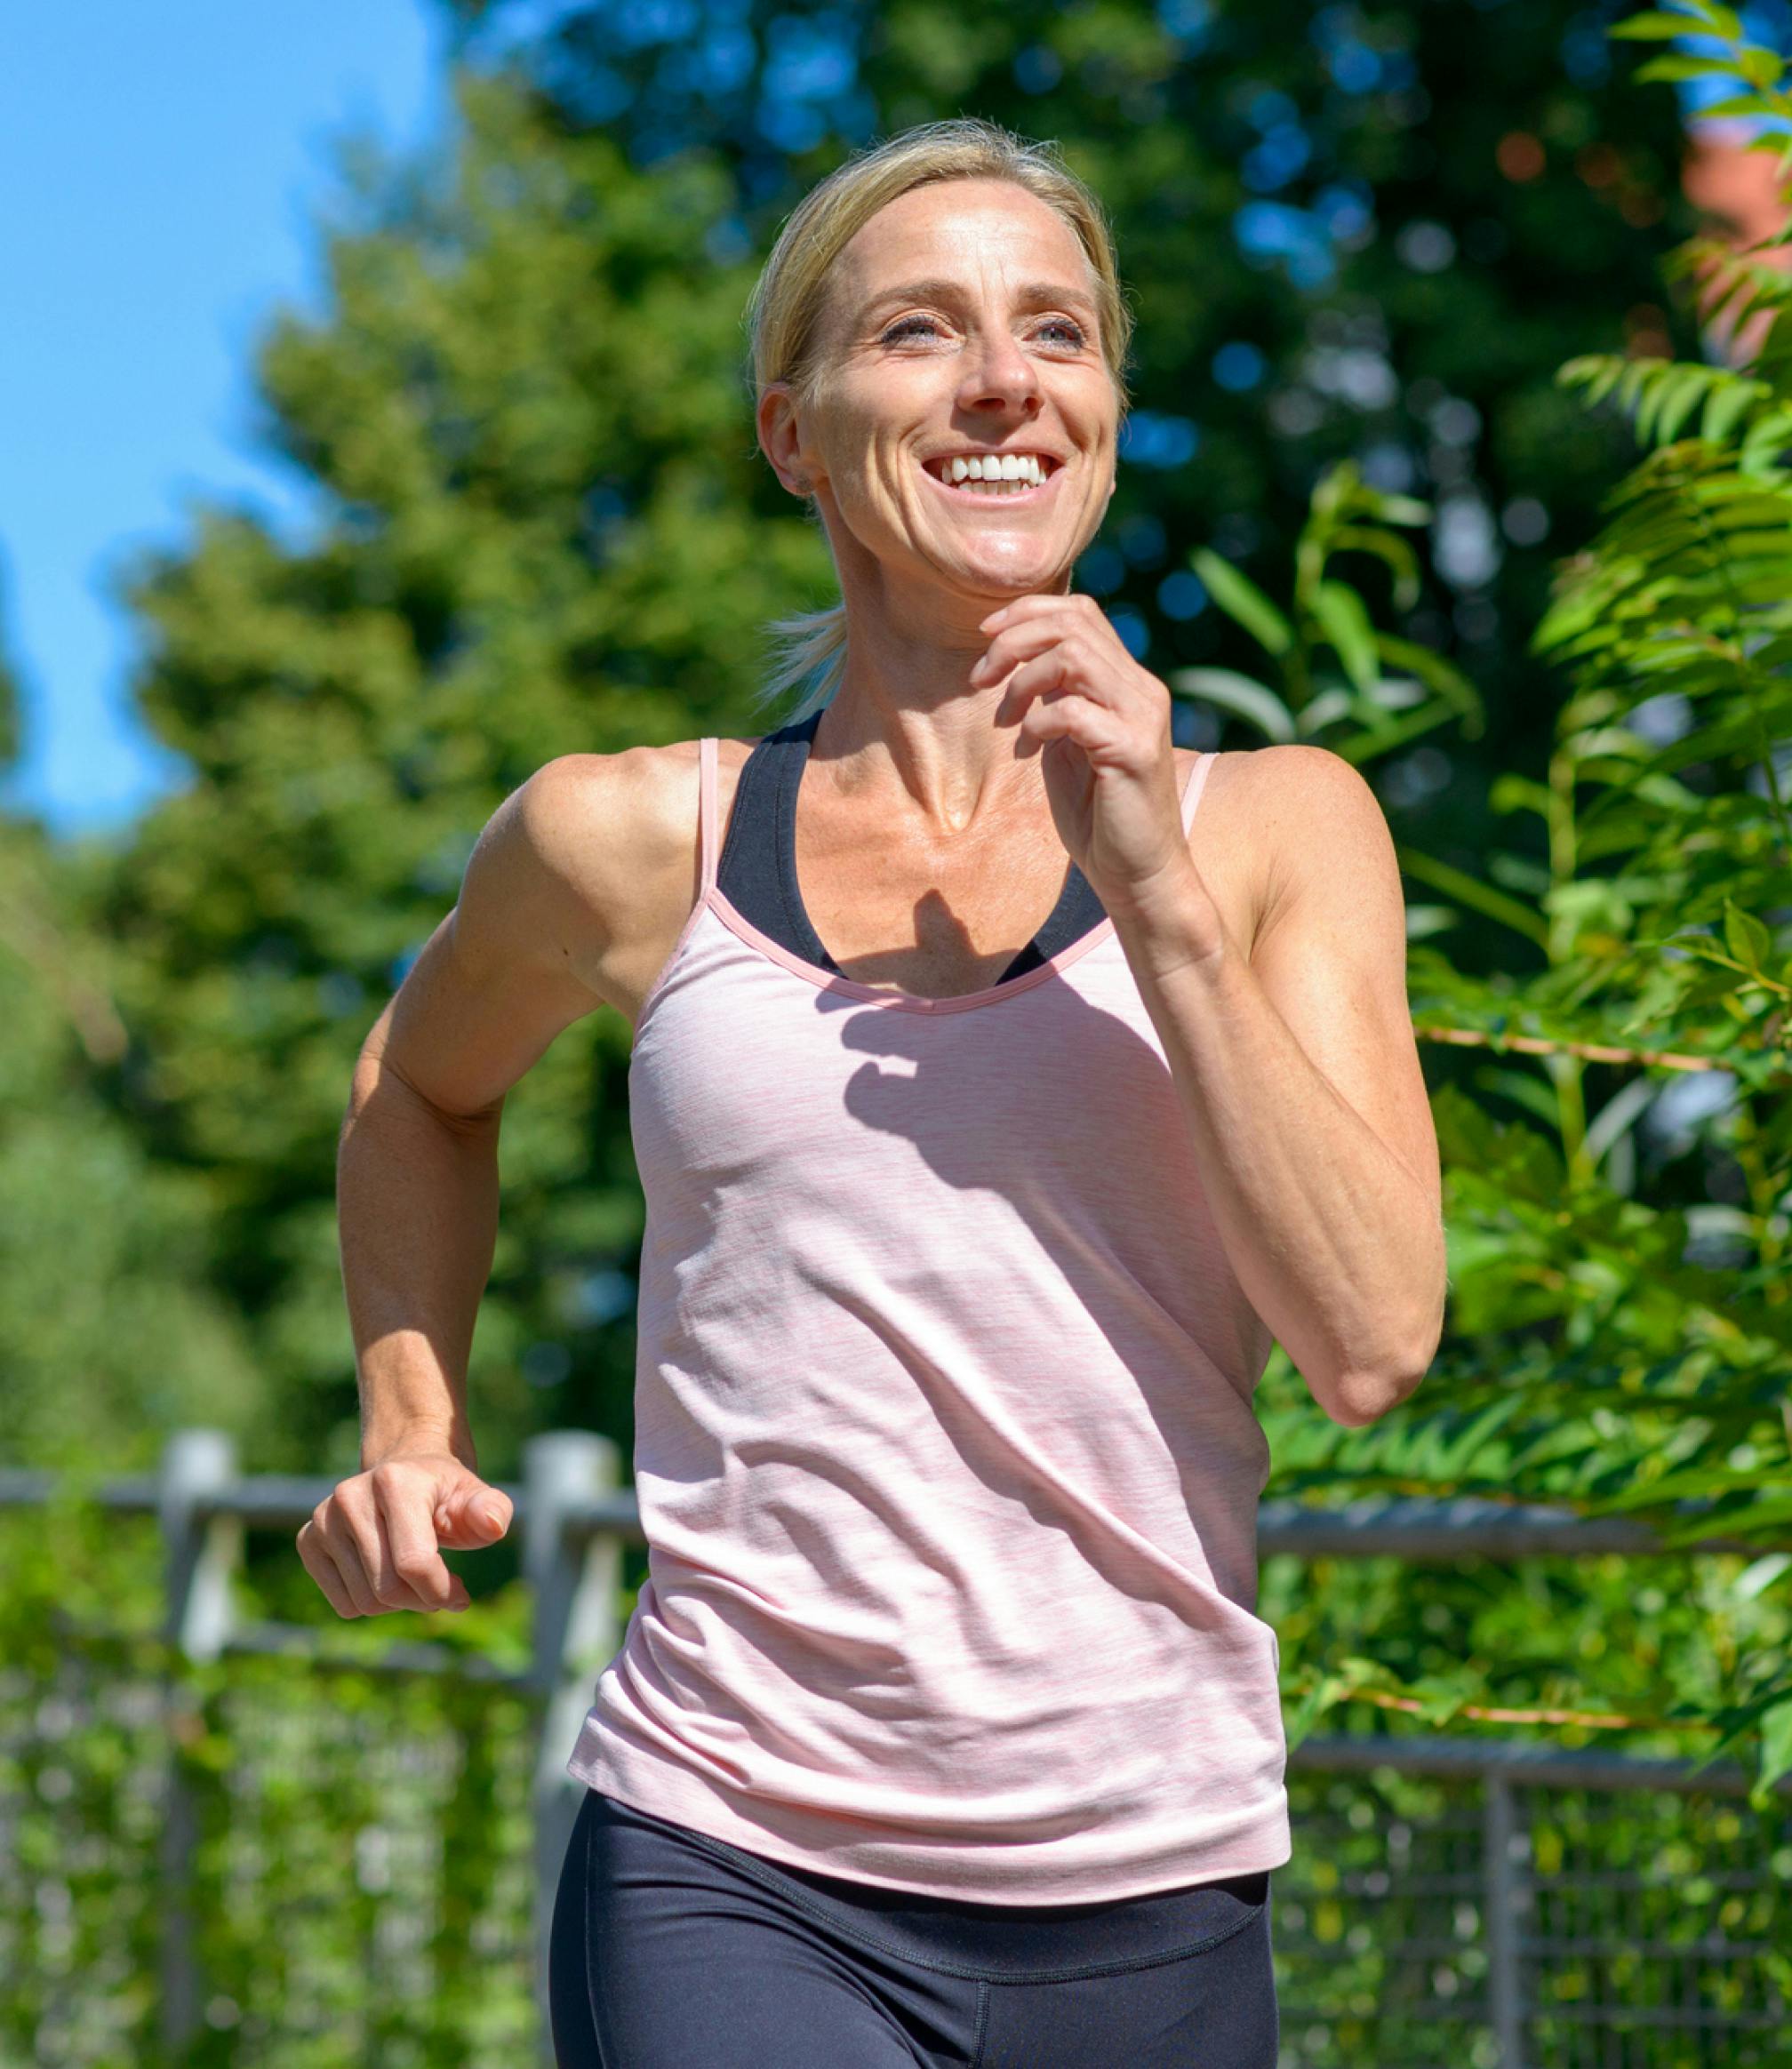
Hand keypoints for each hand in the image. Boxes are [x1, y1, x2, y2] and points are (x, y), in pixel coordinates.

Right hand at [296, 1446, 512, 1617]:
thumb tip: (491, 1524)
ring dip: (398, 1604)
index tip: (460, 1594)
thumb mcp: (474, 1498)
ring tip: (413, 1575)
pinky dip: (371, 1603)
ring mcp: (323, 1518)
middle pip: (389, 1588)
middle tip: (440, 1587)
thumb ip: (491, 1511)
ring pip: (366, 1602)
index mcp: (394, 1482)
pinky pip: (343, 1604)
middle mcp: (350, 1496)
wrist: (403, 1475)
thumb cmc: (445, 1495)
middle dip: (423, 1599)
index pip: (415, 1563)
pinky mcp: (308, 1540)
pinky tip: (385, 1574)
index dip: (441, 1591)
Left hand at [971, 593, 1199, 919]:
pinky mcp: (1133, 751)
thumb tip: (1019, 664)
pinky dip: (1039, 724)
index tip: (986, 638)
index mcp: (1126, 682)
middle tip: (980, 679)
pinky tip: (1028, 751)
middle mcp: (1142, 689)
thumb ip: (1054, 699)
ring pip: (1074, 657)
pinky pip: (1073, 712)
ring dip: (1023, 681)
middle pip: (1073, 624)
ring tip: (1006, 718)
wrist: (1137, 873)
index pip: (1081, 614)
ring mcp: (1142, 717)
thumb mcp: (1067, 743)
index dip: (1028, 612)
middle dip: (1013, 641)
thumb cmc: (1097, 813)